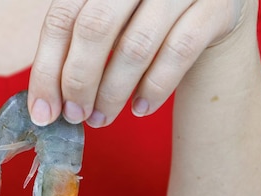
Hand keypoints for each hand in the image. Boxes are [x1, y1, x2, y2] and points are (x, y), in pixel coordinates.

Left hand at [27, 0, 251, 126]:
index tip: (43, 112)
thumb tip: (45, 105)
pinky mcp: (216, 6)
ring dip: (112, 94)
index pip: (61, 18)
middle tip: (74, 116)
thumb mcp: (105, 19)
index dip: (47, 69)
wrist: (210, 6)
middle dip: (79, 82)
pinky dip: (154, 88)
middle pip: (94, 28)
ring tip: (101, 119)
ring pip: (135, 46)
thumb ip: (75, 48)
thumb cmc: (141, 18)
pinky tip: (140, 108)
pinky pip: (178, 53)